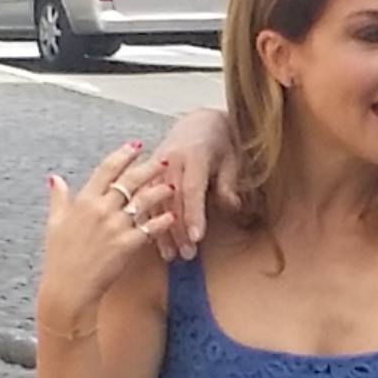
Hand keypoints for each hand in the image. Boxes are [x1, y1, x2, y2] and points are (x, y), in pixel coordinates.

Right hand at [37, 144, 173, 336]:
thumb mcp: (54, 222)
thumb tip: (55, 179)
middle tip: (164, 159)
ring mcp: (115, 226)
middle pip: (129, 181)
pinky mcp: (127, 245)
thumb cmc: (60, 257)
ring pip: (143, 202)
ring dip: (160, 191)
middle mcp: (101, 209)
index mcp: (83, 200)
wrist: (69, 287)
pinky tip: (174, 216)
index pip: (106, 170)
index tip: (135, 145)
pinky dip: (163, 221)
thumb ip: (59, 198)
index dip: (122, 155)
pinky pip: (150, 229)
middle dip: (148, 167)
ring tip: (172, 185)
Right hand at [153, 109, 238, 261]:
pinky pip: (145, 198)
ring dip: (162, 229)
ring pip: (155, 201)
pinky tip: (154, 240)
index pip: (193, 188)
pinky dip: (149, 220)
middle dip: (179, 230)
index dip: (194, 214)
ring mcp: (157, 164)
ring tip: (170, 255)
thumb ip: (229, 183)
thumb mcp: (231, 159)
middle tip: (187, 254)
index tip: (197, 237)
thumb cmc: (220, 142)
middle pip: (173, 199)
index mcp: (194, 153)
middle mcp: (171, 158)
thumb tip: (232, 206)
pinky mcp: (148, 171)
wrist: (199, 122)